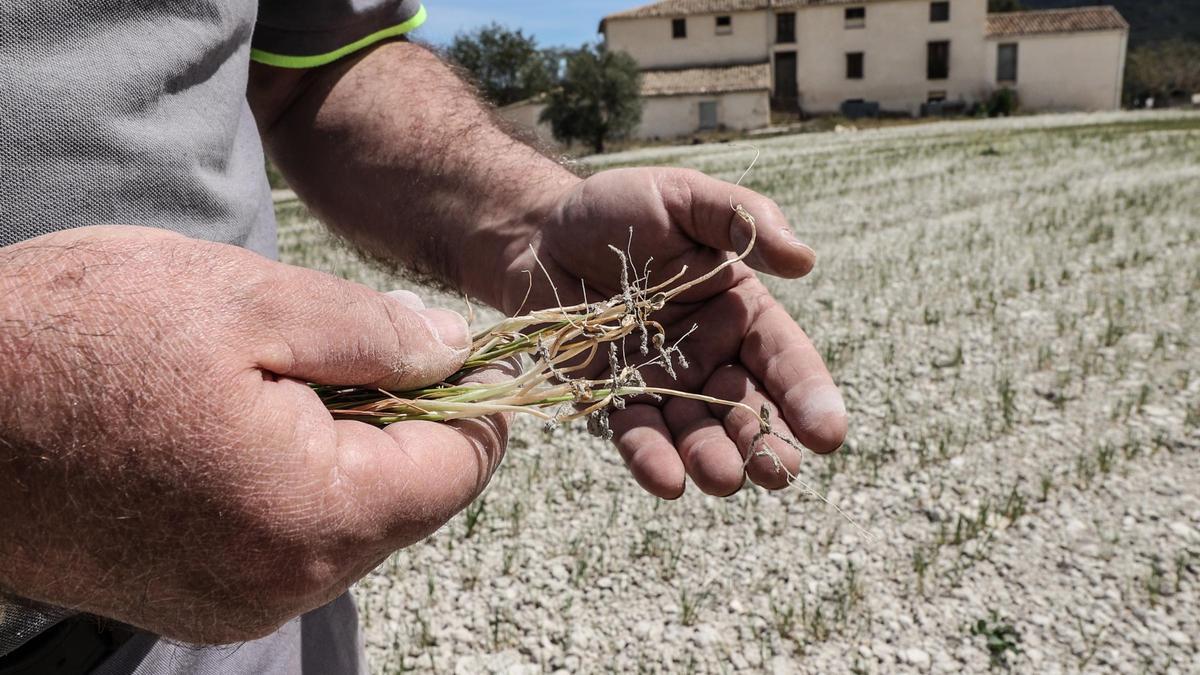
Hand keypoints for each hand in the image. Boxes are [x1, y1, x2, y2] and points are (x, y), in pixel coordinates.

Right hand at [0, 226, 507, 642]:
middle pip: (410, 501)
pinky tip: (235, 427)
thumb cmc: (75, 340)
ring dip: (343, 449)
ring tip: (270, 381)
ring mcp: (233, 603)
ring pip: (350, 521)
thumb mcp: (247, 302)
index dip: (475, 401)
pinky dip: (293, 483)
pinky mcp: (193, 601)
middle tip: (345, 346)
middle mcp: (283, 585)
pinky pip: (290, 542)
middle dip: (403, 420)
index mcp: (313, 517)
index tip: (457, 349)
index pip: (459, 469)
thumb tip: (456, 352)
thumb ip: (374, 333)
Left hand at [496, 168, 845, 498]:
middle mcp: (709, 356)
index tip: (828, 434)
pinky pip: (636, 434)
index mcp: (740, 312)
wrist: (537, 232)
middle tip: (778, 471)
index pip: (784, 359)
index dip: (808, 395)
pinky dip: (652, 458)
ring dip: (712, 459)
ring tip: (721, 478)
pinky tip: (667, 480)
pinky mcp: (611, 400)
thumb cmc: (617, 208)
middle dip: (765, 443)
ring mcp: (661, 384)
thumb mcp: (683, 196)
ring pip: (696, 433)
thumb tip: (804, 258)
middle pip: (747, 409)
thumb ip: (741, 217)